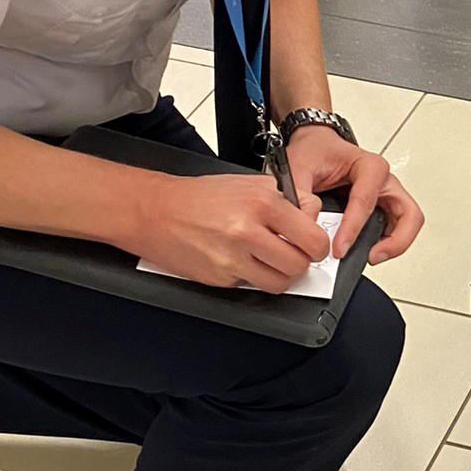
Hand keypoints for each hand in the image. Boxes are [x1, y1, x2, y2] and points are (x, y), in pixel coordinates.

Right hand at [132, 171, 329, 293]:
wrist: (154, 210)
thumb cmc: (199, 196)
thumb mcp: (248, 184)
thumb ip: (284, 200)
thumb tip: (311, 217)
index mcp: (263, 202)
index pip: (313, 238)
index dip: (316, 246)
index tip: (312, 246)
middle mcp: (249, 230)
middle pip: (299, 265)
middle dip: (298, 262)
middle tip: (289, 254)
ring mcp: (233, 257)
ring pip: (279, 283)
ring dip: (278, 275)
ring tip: (266, 261)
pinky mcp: (219, 277)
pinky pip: (251, 286)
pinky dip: (250, 277)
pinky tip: (237, 260)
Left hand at [284, 124, 423, 264]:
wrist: (315, 148)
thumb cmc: (314, 152)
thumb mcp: (297, 168)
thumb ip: (299, 196)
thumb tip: (307, 226)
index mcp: (368, 166)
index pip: (366, 201)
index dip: (353, 229)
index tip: (338, 248)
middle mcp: (383, 182)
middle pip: (409, 214)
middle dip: (395, 241)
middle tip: (372, 257)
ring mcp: (386, 196)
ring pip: (408, 224)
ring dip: (394, 245)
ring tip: (371, 257)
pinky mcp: (381, 209)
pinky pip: (395, 230)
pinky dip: (386, 244)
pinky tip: (365, 251)